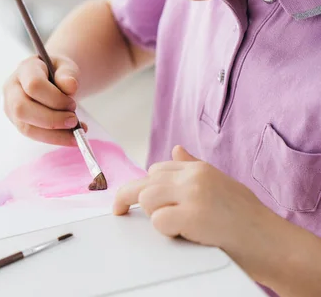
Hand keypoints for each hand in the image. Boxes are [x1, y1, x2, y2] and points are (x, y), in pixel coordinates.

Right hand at [3, 55, 86, 145]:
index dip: (55, 98)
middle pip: (22, 109)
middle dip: (51, 119)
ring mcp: (12, 108)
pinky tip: (70, 137)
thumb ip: (68, 74)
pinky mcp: (18, 122)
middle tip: (73, 122)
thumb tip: (70, 86)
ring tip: (75, 133)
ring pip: (26, 127)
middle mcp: (12, 89)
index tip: (73, 104)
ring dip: (54, 134)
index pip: (33, 85)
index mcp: (25, 69)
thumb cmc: (58, 73)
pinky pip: (33, 135)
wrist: (52, 79)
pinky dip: (53, 139)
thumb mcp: (67, 67)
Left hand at [113, 145, 277, 277]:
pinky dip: (165, 231)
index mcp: (199, 169)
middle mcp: (194, 177)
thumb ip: (193, 168)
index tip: (140, 200)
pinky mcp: (192, 215)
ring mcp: (193, 194)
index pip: (156, 170)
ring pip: (146, 198)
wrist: (271, 241)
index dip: (146, 186)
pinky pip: (157, 221)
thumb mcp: (220, 184)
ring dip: (153, 215)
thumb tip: (176, 149)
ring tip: (175, 225)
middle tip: (118, 210)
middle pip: (145, 182)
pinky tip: (184, 233)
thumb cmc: (246, 218)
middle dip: (129, 197)